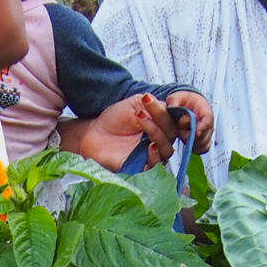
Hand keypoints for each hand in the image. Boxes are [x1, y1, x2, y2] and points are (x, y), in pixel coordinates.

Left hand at [58, 93, 182, 170]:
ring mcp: (152, 154)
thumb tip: (168, 105)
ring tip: (142, 121)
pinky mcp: (143, 167)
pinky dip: (156, 155)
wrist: (95, 134)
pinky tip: (150, 145)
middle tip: (143, 112)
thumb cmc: (113, 119)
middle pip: (172, 134)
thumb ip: (152, 103)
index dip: (166, 110)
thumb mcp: (135, 103)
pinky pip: (156, 165)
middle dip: (160, 119)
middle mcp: (159, 140)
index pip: (172, 119)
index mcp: (159, 124)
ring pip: (167, 150)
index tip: (149, 100)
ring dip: (157, 134)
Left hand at [163, 91, 212, 152]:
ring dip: (191, 142)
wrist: (188, 106)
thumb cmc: (184, 101)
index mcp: (205, 110)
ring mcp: (207, 134)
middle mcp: (209, 123)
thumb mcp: (177, 97)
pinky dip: (194, 148)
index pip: (208, 120)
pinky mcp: (202, 142)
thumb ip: (174, 101)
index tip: (196, 132)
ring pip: (202, 144)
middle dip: (191, 135)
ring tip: (182, 132)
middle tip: (181, 127)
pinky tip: (186, 141)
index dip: (203, 127)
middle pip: (204, 135)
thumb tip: (171, 107)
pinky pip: (201, 149)